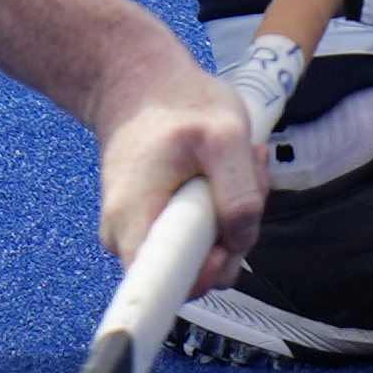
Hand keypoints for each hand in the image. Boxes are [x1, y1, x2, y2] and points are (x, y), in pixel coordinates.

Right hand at [92, 30, 269, 286]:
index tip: (220, 248)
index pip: (158, 288)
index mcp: (134, 219)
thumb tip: (241, 240)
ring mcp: (145, 235)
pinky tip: (224, 173)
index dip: (201, 279)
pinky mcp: (162, 229)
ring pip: (207, 254)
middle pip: (198, 273)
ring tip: (234, 165)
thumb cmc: (175, 102)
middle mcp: (130, 238)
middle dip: (233, 233)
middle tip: (243, 176)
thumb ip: (239, 191)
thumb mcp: (224, 133)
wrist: (141, 84)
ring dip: (234, 216)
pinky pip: (205, 239)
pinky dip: (225, 209)